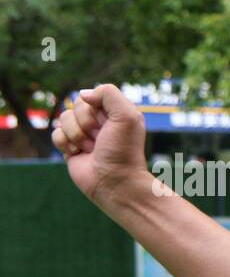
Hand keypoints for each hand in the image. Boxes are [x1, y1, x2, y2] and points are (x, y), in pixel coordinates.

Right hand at [51, 85, 147, 205]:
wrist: (114, 182)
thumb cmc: (123, 150)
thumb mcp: (127, 116)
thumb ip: (108, 94)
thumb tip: (83, 94)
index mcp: (115, 113)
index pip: (91, 96)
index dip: (95, 110)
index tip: (108, 125)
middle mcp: (99, 122)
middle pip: (76, 106)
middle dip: (86, 123)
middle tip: (100, 139)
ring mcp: (84, 134)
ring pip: (63, 118)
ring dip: (76, 135)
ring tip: (91, 149)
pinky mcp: (70, 147)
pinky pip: (55, 134)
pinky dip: (64, 143)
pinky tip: (77, 154)